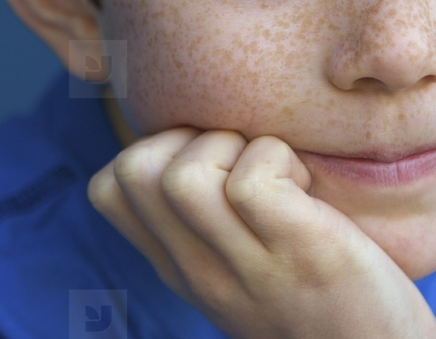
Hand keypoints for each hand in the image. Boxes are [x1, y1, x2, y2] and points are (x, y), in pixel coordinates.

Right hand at [88, 128, 435, 338]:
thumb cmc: (326, 299)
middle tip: (243, 160)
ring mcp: (247, 266)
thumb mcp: (245, 266)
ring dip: (234, 146)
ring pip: (182, 173)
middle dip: (187, 135)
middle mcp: (199, 271)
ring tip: (278, 174)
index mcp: (181, 268)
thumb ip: (212, 221)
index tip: (211, 159)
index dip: (153, 146)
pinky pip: (252, 179)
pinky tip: (306, 188)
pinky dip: (278, 158)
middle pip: (133, 167)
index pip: (109, 186)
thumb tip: (200, 135)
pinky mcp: (301, 251)